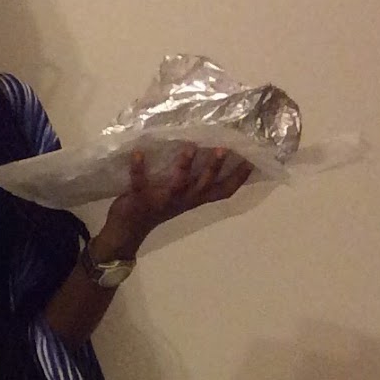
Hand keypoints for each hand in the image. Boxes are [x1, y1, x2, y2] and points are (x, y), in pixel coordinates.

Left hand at [103, 144, 253, 254]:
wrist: (126, 231)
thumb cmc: (157, 206)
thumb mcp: (181, 194)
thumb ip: (194, 177)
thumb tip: (209, 148)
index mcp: (194, 199)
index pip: (223, 191)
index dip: (238, 178)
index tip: (252, 159)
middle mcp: (182, 201)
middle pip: (204, 186)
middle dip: (214, 168)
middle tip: (224, 148)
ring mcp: (162, 201)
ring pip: (178, 185)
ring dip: (184, 167)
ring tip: (190, 147)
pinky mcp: (140, 200)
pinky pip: (139, 184)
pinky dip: (138, 169)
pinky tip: (138, 154)